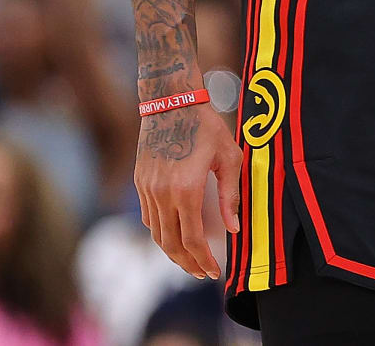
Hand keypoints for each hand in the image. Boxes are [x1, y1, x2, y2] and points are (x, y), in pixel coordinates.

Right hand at [135, 103, 240, 278]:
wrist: (171, 101)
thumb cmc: (207, 126)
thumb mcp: (229, 158)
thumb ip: (230, 196)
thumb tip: (233, 230)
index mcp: (187, 190)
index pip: (193, 239)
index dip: (204, 260)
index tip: (214, 272)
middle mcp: (163, 194)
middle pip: (172, 243)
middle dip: (188, 263)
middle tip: (202, 273)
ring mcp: (148, 189)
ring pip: (157, 234)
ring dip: (173, 252)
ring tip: (190, 261)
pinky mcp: (141, 183)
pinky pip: (149, 218)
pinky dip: (161, 233)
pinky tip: (174, 236)